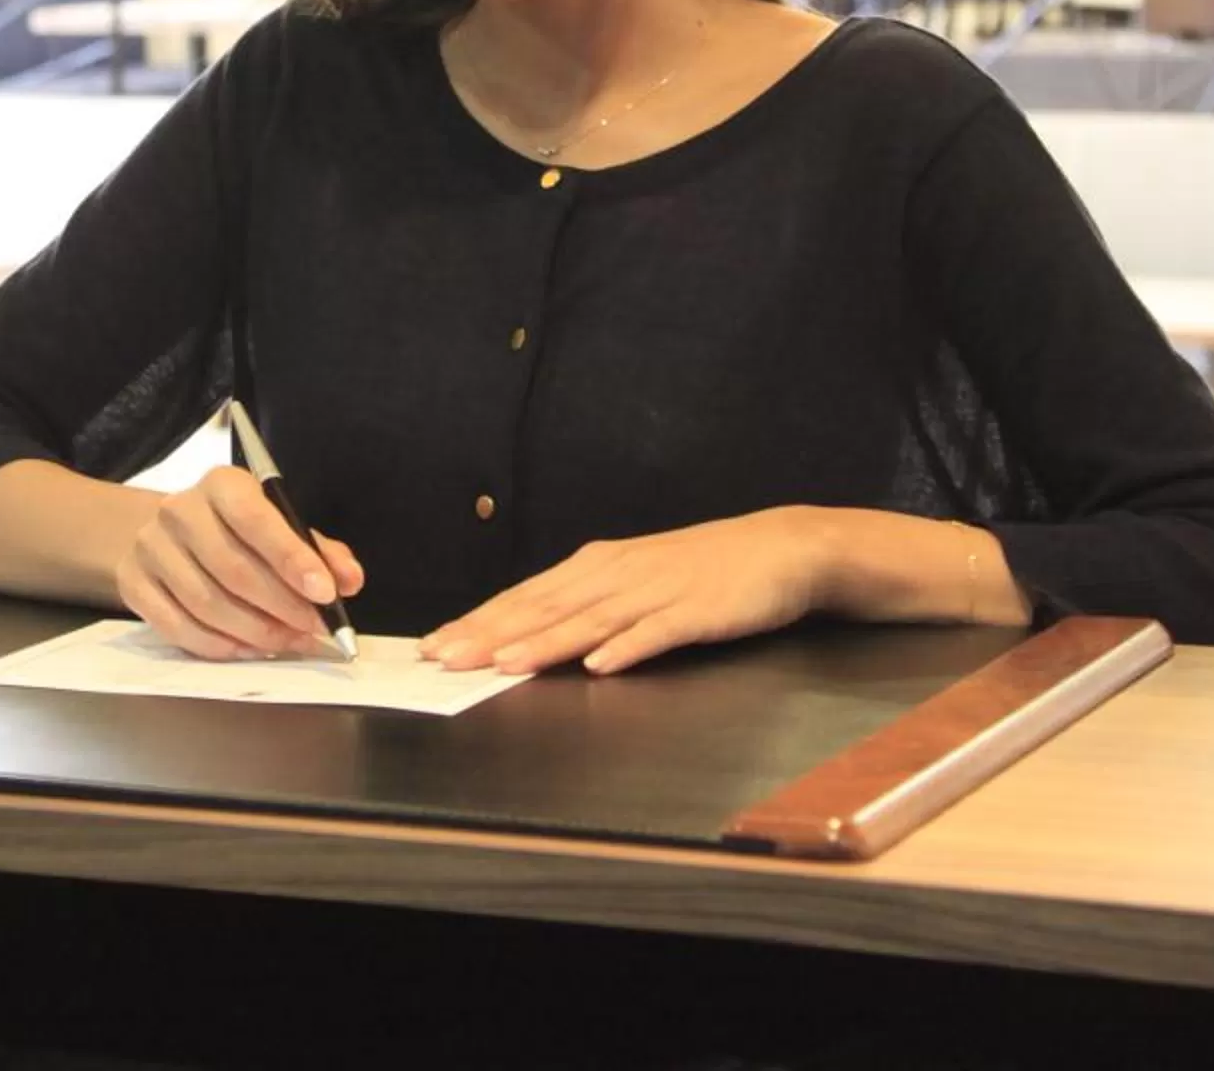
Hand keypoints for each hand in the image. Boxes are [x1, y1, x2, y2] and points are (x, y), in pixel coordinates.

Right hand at [115, 467, 365, 660]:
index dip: (293, 559)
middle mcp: (179, 509)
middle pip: (233, 568)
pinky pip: (177, 626)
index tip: (325, 594)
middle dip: (281, 606)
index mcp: (222, 484)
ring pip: (206, 603)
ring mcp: (150, 547)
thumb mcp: (278, 525)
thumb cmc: (235, 530)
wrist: (167, 533)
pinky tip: (246, 650)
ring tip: (285, 643)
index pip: (257, 519)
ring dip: (254, 632)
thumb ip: (319, 551)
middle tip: (312, 629)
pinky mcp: (133, 582)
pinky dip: (218, 646)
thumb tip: (349, 582)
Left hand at [421, 510, 825, 675]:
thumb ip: (587, 607)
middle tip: (444, 658)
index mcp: (596, 567)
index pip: (525, 596)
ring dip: (544, 644)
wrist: (778, 548)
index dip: (479, 621)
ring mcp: (656, 591)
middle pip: (544, 608)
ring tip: (503, 663)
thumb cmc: (700, 570)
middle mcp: (616, 575)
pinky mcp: (696, 611)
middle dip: (490, 634)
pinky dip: (626, 647)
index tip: (435, 644)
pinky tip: (599, 665)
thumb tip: (530, 633)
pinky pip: (656, 632)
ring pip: (589, 620)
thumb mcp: (634, 581)